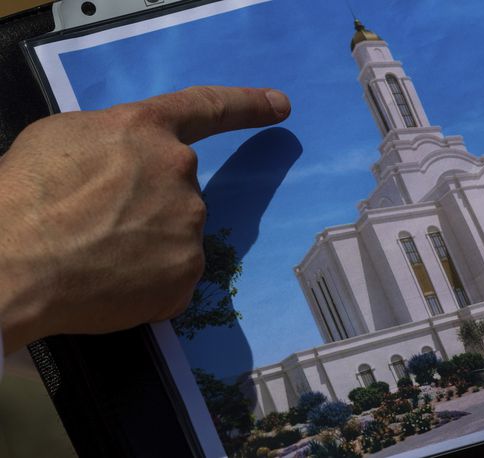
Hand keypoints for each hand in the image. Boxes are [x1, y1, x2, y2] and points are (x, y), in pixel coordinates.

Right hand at [0, 86, 290, 354]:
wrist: (10, 266)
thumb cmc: (22, 196)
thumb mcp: (60, 140)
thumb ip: (111, 141)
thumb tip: (124, 159)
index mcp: (146, 130)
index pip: (207, 108)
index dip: (246, 105)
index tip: (280, 105)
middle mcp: (179, 173)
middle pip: (178, 188)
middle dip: (145, 204)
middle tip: (96, 224)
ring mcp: (188, 226)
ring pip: (175, 233)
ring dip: (146, 244)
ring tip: (96, 256)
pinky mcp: (186, 274)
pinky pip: (173, 275)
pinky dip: (148, 281)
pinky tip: (111, 283)